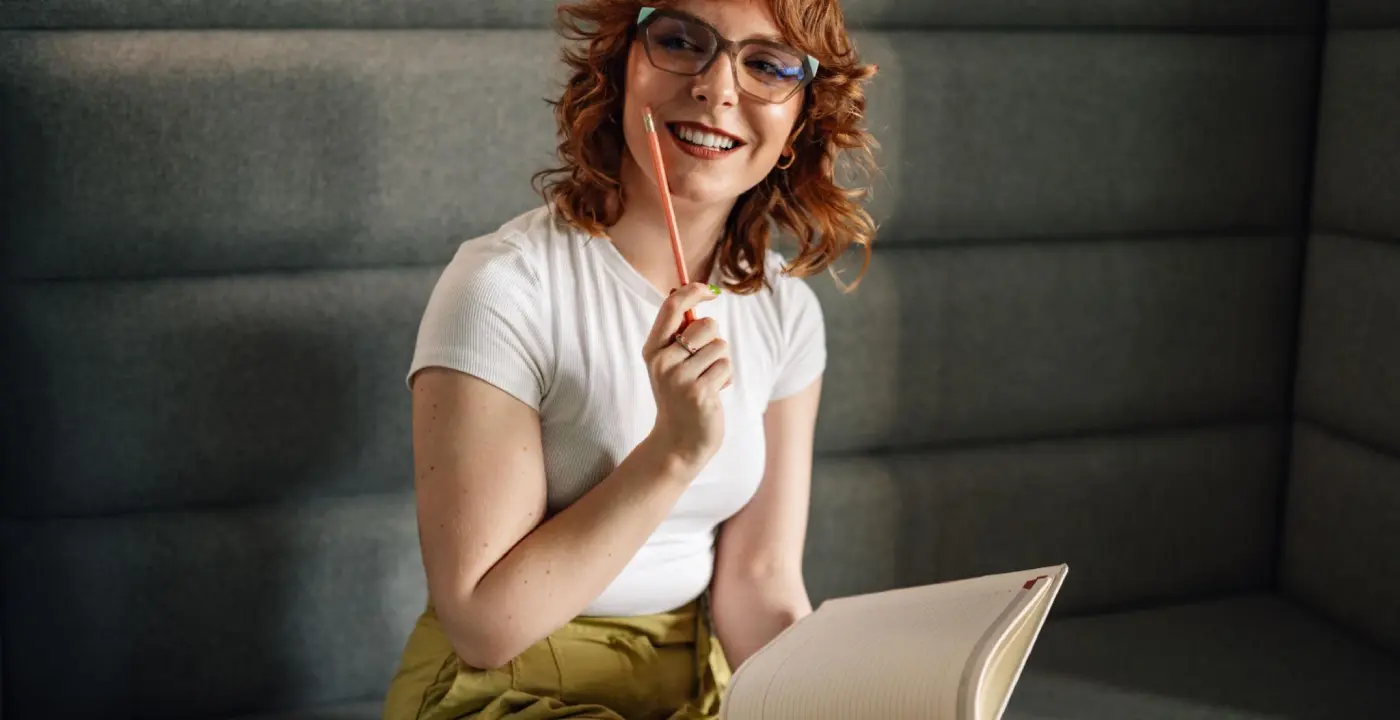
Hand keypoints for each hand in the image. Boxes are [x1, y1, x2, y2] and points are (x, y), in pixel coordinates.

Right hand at [642, 282, 729, 469]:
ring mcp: (679, 377)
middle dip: (714, 340)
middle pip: (706, 325)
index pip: (672, 307)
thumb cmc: (681, 396)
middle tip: (702, 363)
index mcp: (653, 349)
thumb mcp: (672, 363)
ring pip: (720, 347)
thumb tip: (701, 294)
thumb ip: (681, 334)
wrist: (678, 442)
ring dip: (720, 363)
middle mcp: (662, 361)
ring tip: (706, 382)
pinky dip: (725, 379)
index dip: (693, 292)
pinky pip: (725, 367)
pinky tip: (711, 395)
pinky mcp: (698, 392)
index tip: (710, 291)